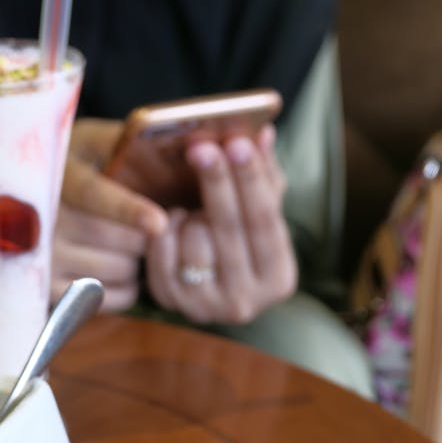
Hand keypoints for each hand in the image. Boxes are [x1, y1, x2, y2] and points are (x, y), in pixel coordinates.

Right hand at [51, 119, 166, 311]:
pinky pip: (112, 297)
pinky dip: (128, 286)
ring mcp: (45, 260)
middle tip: (147, 226)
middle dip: (145, 234)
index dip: (128, 210)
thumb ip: (122, 139)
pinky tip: (117, 267)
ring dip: (138, 260)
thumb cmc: (75, 169)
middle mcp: (43, 221)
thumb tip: (171, 137)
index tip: (159, 223)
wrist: (25, 208)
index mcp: (56, 176)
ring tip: (127, 244)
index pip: (94, 196)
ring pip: (120, 269)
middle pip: (118, 239)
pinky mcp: (51, 292)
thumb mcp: (89, 143)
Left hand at [144, 127, 297, 324]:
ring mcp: (207, 308)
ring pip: (194, 240)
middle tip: (201, 145)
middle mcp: (246, 301)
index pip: (265, 220)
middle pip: (229, 228)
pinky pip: (162, 252)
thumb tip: (262, 134)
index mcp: (279, 278)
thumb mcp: (258, 212)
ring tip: (192, 207)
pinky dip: (165, 229)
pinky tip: (175, 222)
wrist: (209, 287)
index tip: (236, 142)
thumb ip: (263, 174)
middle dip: (215, 182)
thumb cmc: (239, 242)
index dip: (250, 179)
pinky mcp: (173, 304)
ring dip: (190, 213)